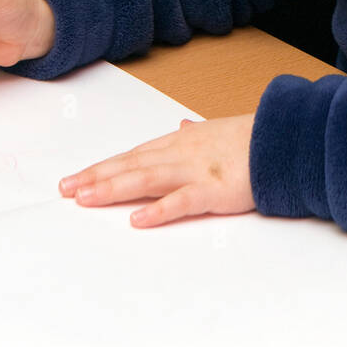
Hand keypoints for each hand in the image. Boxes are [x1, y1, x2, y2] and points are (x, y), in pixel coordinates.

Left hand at [60, 115, 256, 226]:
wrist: (280, 140)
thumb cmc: (249, 139)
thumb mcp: (215, 131)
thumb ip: (193, 133)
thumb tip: (180, 127)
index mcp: (179, 142)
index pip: (131, 155)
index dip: (102, 166)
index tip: (76, 177)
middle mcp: (180, 153)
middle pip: (130, 165)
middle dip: (96, 177)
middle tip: (65, 189)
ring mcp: (195, 171)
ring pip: (146, 179)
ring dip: (113, 188)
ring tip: (86, 198)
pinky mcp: (214, 190)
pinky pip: (181, 201)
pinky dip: (158, 211)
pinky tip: (137, 220)